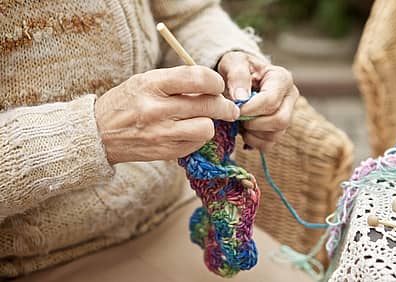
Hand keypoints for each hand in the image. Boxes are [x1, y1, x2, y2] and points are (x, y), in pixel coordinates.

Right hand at [95, 66, 239, 163]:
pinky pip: (196, 144)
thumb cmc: (127, 102)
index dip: (216, 82)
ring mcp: (161, 134)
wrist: (98, 133)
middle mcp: (157, 109)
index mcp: (152, 84)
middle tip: (229, 108)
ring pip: (206, 129)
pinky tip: (188, 132)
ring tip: (203, 120)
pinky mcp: (165, 152)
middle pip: (208, 105)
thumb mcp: (145, 81)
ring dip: (210, 124)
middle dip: (225, 106)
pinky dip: (197, 138)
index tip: (218, 86)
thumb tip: (213, 87)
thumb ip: (178, 81)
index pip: (198, 78)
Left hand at [217, 51, 298, 150]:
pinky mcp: (279, 129)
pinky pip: (268, 144)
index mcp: (282, 78)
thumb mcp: (234, 62)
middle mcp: (290, 97)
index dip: (250, 109)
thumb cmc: (238, 68)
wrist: (239, 77)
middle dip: (254, 123)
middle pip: (280, 120)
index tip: (234, 108)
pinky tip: (243, 128)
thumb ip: (237, 76)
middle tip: (237, 117)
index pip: (271, 101)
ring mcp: (287, 115)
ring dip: (251, 132)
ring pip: (275, 135)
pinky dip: (252, 140)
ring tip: (239, 120)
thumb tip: (241, 98)